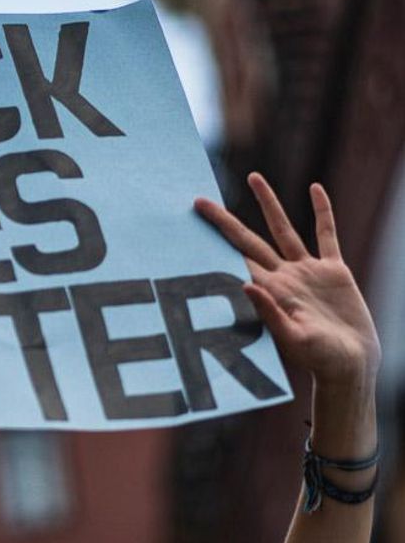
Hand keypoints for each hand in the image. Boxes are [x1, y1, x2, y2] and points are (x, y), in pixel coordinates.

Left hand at [195, 173, 380, 385]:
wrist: (351, 366)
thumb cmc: (321, 361)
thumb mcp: (294, 340)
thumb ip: (270, 314)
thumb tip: (244, 285)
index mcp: (269, 291)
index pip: (234, 260)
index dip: (213, 244)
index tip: (190, 227)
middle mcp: (283, 277)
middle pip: (248, 240)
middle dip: (224, 221)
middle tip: (199, 201)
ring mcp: (306, 272)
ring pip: (283, 229)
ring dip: (268, 203)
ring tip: (252, 177)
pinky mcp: (333, 271)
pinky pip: (326, 234)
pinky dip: (322, 211)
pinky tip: (314, 189)